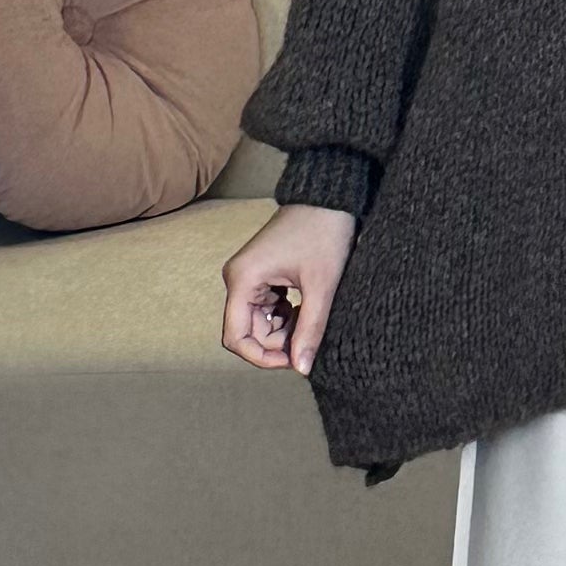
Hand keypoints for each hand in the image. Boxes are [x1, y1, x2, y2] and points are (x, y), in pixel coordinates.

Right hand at [222, 201, 356, 375]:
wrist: (329, 197)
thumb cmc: (324, 232)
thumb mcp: (321, 285)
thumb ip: (310, 328)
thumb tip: (301, 368)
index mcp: (243, 280)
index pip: (236, 337)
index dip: (260, 357)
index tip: (291, 361)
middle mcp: (238, 279)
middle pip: (248, 332)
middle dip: (277, 343)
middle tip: (309, 339)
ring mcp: (249, 276)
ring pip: (259, 322)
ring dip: (283, 330)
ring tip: (311, 318)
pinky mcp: (262, 274)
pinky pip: (267, 308)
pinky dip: (286, 316)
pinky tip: (307, 307)